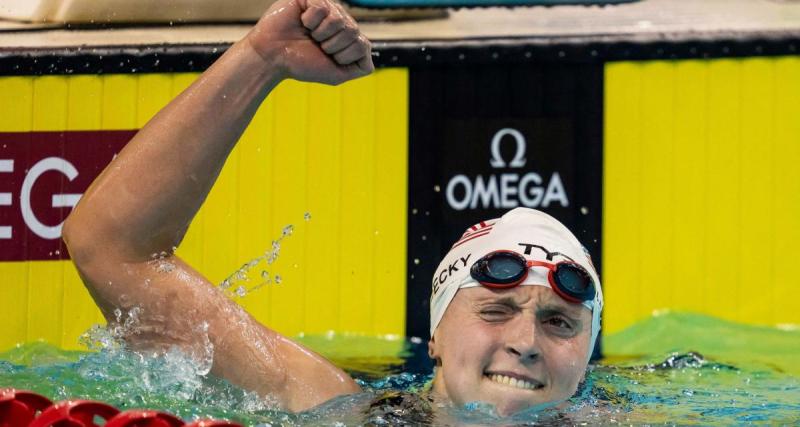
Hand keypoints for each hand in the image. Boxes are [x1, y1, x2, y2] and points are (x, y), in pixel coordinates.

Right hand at [246, 0, 373, 84]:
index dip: (343, 57)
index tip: (326, 57)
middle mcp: (342, 19)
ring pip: (340, 21)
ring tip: (309, 34)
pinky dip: (310, 21)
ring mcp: (329, 7)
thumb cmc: (301, 64)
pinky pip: (322, 8)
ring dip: (320, 34)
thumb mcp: (336, 74)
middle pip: (353, 32)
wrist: (272, 57)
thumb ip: (360, 66)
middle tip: (315, 45)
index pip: (363, 45)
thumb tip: (369, 47)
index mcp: (349, 36)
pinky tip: (302, 22)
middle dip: (332, 46)